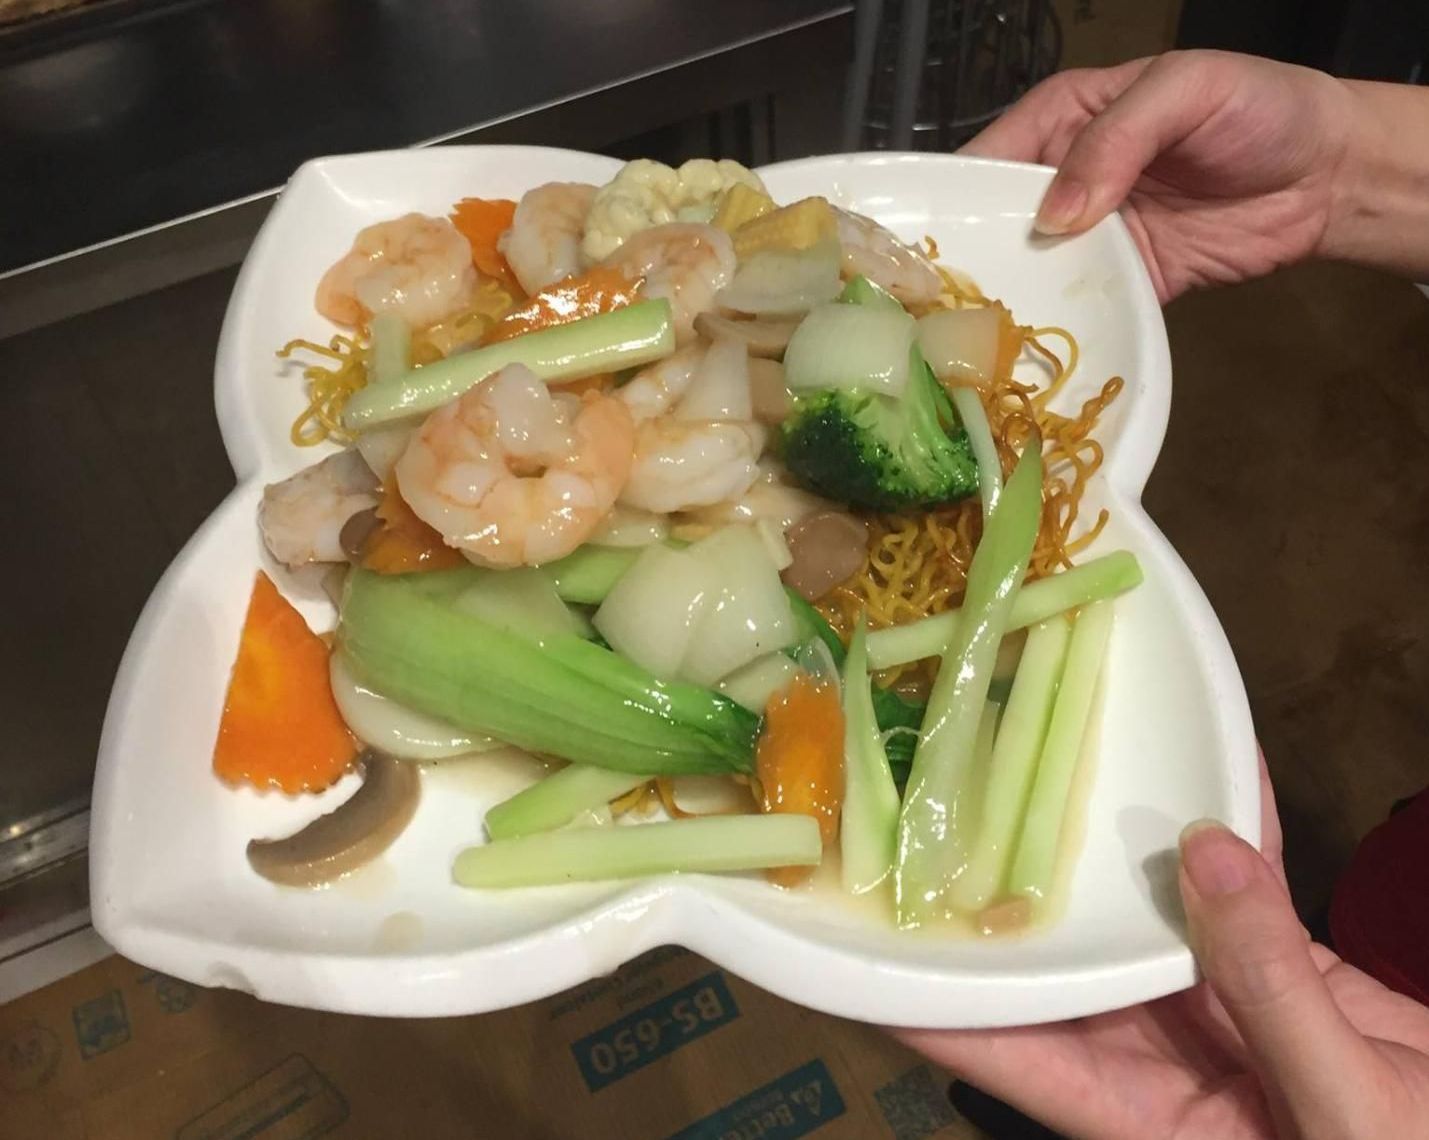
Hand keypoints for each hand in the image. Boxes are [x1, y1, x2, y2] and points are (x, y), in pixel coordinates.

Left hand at [895, 757, 1428, 1139]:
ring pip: (1136, 908)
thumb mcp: (1344, 1111)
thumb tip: (1201, 853)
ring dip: (1106, 835)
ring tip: (1046, 741)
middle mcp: (1143, 1049)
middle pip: (1044, 957)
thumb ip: (1270, 986)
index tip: (844, 915)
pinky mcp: (1273, 970)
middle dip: (997, 879)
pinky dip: (1231, 823)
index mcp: (1126, 1108)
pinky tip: (1210, 751)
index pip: (987, 1040)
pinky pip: (1239, 886)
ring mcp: (1206, 1002)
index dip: (909, 985)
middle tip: (941, 783)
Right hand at [960, 50, 1359, 301]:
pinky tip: (1030, 353)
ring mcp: (1092, 237)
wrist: (1329, 174)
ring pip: (1032, 271)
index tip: (926, 244)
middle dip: (972, 260)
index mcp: (1062, 120)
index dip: (955, 198)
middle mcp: (1064, 181)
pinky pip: (1081, 306)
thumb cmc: (1257, 108)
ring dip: (1009, 301)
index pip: (989, 157)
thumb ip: (1116, 140)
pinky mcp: (1124, 281)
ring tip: (971, 339)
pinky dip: (1060, 327)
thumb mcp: (1184, 90)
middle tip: (940, 304)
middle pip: (998, 224)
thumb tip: (1056, 215)